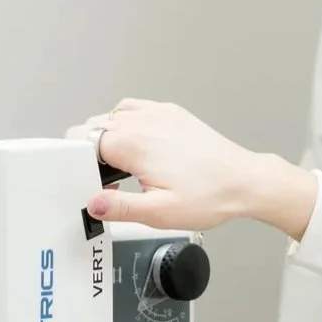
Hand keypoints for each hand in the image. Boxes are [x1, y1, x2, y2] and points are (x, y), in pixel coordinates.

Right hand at [75, 99, 316, 237]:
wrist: (244, 182)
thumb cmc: (209, 196)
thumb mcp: (159, 213)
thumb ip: (119, 207)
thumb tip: (91, 205)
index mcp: (133, 142)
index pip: (82, 141)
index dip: (76, 163)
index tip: (83, 181)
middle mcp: (143, 120)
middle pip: (94, 126)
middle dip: (89, 151)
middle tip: (102, 181)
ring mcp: (159, 113)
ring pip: (113, 115)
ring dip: (107, 137)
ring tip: (118, 166)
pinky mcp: (172, 113)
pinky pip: (135, 109)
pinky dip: (126, 123)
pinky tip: (136, 146)